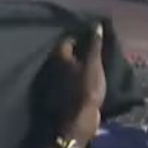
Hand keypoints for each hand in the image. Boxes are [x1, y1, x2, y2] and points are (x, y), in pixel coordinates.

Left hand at [53, 23, 106, 144]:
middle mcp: (50, 66)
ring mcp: (52, 82)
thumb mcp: (93, 65)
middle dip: (79, 52)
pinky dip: (76, 79)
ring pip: (67, 68)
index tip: (95, 39)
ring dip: (78, 66)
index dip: (81, 38)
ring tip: (95, 65)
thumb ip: (94, 45)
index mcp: (58, 56)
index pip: (68, 40)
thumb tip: (95, 25)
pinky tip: (87, 80)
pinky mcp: (57, 95)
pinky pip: (68, 81)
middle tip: (97, 51)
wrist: (75, 122)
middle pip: (66, 54)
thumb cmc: (85, 90)